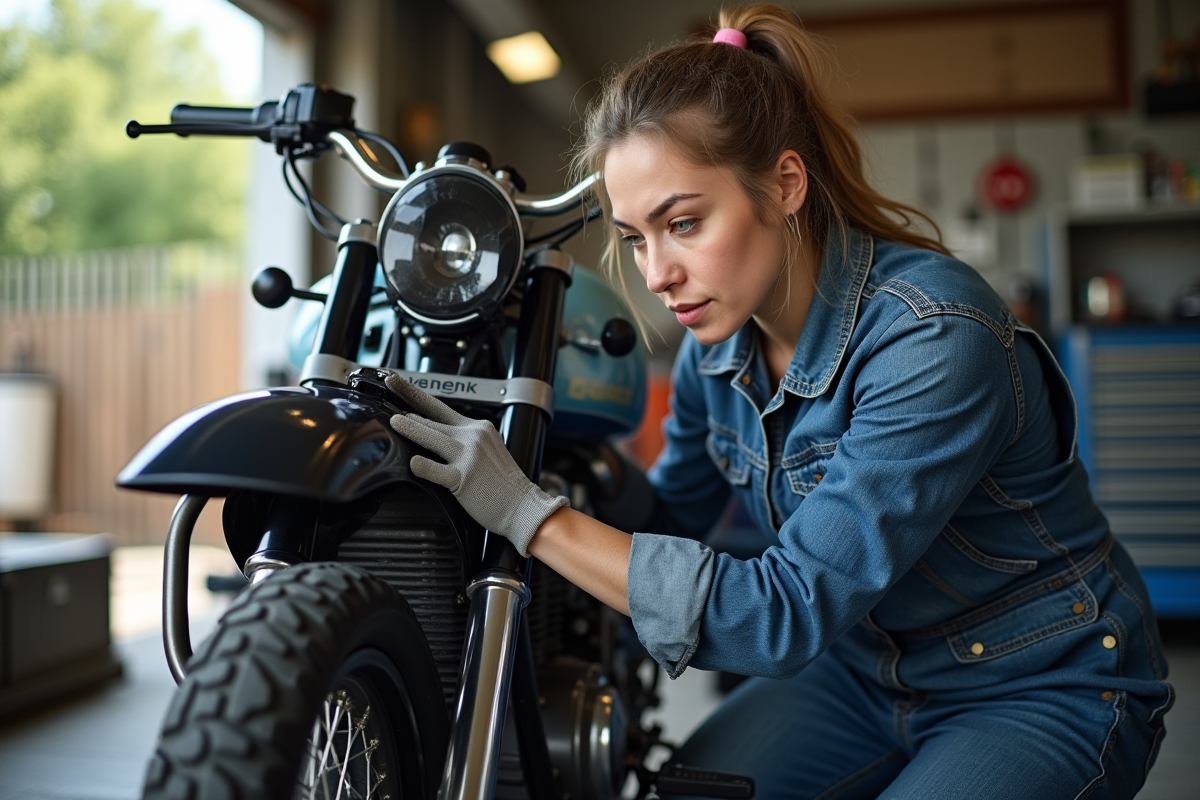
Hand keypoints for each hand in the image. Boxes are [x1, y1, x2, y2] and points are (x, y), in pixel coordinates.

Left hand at [385, 373, 566, 556]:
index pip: (439, 406)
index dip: (414, 393)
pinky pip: (434, 469)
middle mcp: (473, 436)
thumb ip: (464, 438)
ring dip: (410, 428)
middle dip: (406, 406)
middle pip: (431, 418)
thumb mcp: (487, 449)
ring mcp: (468, 456)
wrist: (522, 506)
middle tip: (387, 392)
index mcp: (478, 427)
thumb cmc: (502, 483)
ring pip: (431, 436)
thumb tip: (433, 433)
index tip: (395, 381)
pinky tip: (412, 463)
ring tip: (394, 422)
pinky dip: (421, 465)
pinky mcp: (463, 477)